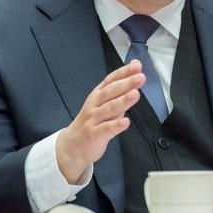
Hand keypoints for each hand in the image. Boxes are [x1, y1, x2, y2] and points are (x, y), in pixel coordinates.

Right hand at [56, 60, 144, 183]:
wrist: (71, 146)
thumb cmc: (90, 124)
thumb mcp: (102, 106)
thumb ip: (118, 94)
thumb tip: (133, 78)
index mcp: (97, 96)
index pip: (111, 80)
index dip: (123, 72)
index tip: (136, 66)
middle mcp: (94, 105)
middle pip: (110, 92)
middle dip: (126, 84)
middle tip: (140, 78)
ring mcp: (93, 120)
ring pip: (108, 109)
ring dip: (123, 101)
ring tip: (135, 94)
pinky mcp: (94, 135)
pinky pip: (106, 129)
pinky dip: (115, 125)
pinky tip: (125, 122)